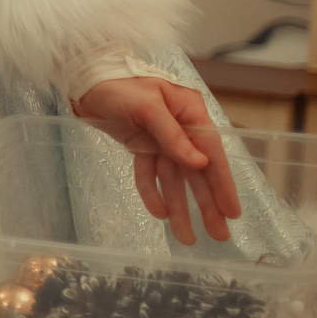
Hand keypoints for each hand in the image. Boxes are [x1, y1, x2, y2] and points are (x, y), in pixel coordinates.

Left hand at [73, 76, 242, 246]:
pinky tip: (158, 213)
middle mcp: (181, 127)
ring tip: (186, 237)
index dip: (222, 184)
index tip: (232, 211)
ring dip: (179, 206)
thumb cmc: (118, 84)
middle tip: (219, 235)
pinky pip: (149, 173)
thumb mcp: (147, 107)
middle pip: (197, 172)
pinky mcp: (141, 145)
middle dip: (207, 204)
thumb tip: (199, 163)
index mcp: (191, 113)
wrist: (84, 80)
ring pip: (173, 178)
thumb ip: (172, 135)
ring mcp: (161, 138)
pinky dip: (151, 192)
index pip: (212, 154)